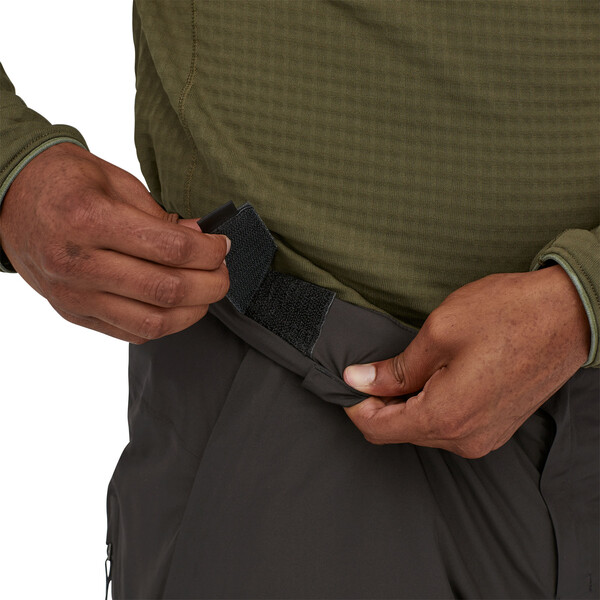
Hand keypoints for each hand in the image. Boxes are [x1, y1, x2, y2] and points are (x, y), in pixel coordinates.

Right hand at [0, 143, 229, 342]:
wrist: (10, 200)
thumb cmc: (66, 183)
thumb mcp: (116, 182)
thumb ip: (162, 217)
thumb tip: (203, 241)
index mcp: (90, 219)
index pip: (171, 249)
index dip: (209, 252)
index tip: (222, 246)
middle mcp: (79, 263)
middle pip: (167, 290)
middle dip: (211, 284)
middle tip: (223, 273)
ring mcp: (74, 295)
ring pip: (153, 322)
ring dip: (193, 311)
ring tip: (205, 292)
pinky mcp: (74, 314)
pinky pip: (132, 334)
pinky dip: (165, 324)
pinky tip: (177, 305)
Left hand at [343, 267, 589, 457]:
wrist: (568, 316)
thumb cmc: (507, 316)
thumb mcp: (439, 333)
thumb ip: (395, 369)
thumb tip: (359, 380)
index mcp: (445, 417)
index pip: (378, 429)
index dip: (354, 406)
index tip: (347, 382)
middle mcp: (464, 439)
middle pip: (399, 432)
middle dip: (377, 404)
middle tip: (369, 370)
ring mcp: (483, 437)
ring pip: (422, 430)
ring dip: (404, 405)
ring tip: (400, 370)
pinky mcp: (494, 428)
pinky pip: (447, 426)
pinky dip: (428, 406)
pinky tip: (429, 378)